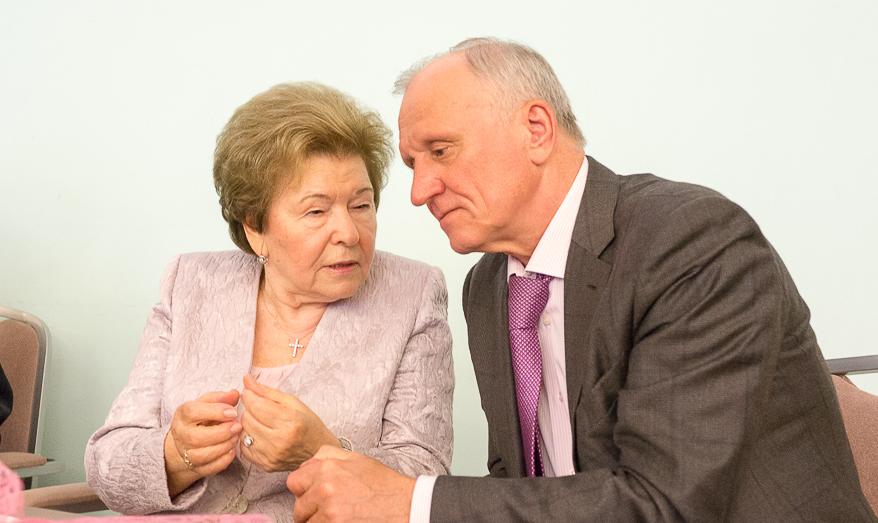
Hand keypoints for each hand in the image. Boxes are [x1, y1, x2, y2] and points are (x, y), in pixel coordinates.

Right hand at [164, 389, 241, 496]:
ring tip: (236, 437)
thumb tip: (235, 393)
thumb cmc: (201, 417)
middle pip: (197, 437)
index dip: (215, 412)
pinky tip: (232, 451)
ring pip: (202, 455)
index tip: (233, 412)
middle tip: (238, 426)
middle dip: (221, 432)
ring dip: (223, 447)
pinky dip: (222, 461)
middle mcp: (181, 435)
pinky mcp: (195, 467)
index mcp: (183, 415)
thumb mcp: (207, 403)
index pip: (193, 412)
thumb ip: (220, 398)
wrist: (187, 440)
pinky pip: (208, 469)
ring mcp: (186, 453)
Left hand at [239, 374, 338, 471]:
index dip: (249, 396)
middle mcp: (279, 440)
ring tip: (259, 421)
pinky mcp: (265, 465)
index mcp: (289, 421)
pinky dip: (248, 439)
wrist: (318, 451)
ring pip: (243, 433)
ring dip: (247, 424)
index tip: (250, 392)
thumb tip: (246, 379)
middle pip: (247, 419)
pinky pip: (244, 448)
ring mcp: (271, 455)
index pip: (256, 405)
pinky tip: (259, 435)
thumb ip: (267, 391)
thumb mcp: (293, 402)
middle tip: (257, 407)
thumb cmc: (308, 424)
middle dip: (249, 409)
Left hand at [287, 445, 415, 521]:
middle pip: (298, 507)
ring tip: (339, 518)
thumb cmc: (384, 486)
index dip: (304, 490)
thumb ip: (329, 456)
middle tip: (330, 511)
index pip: (294, 482)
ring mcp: (329, 512)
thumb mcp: (358, 460)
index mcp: (328, 468)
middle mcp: (324, 489)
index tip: (314, 496)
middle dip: (310, 510)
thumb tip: (307, 463)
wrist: (406, 507)